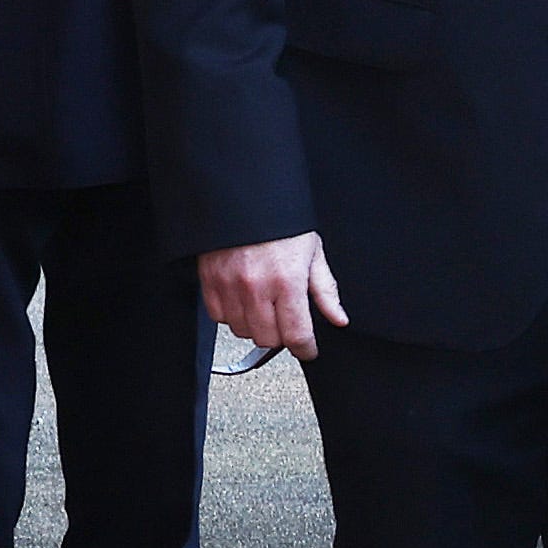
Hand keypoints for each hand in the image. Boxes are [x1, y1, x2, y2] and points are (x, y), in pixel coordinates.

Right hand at [201, 232, 348, 361]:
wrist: (245, 197)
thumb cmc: (281, 222)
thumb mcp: (312, 252)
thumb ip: (325, 290)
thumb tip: (338, 318)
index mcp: (287, 281)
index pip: (296, 334)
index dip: (306, 349)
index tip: (308, 350)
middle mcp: (257, 288)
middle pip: (268, 339)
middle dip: (281, 335)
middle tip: (286, 318)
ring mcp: (230, 287)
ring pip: (242, 331)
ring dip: (256, 326)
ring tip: (264, 305)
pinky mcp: (209, 282)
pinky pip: (219, 317)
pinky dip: (232, 314)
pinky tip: (243, 299)